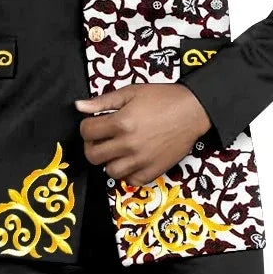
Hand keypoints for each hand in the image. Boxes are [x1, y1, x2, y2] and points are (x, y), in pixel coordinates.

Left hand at [73, 82, 211, 185]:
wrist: (193, 110)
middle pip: (93, 155)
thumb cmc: (164, 99)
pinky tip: (132, 161)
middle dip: (93, 146)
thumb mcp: (131, 92)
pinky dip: (128, 173)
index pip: (86, 132)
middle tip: (102, 139)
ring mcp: (141, 160)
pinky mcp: (153, 170)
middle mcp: (129, 144)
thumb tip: (79, 106)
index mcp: (121, 122)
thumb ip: (103, 100)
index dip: (87, 127)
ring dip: (110, 161)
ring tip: (118, 150)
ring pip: (110, 171)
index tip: (94, 125)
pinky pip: (131, 181)